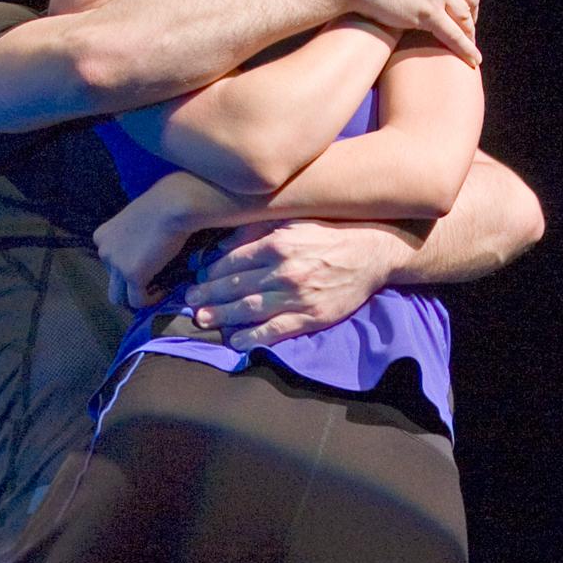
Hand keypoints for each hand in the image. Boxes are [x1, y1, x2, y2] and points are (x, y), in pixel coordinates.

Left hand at [93, 171, 227, 310]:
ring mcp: (115, 263)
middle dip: (130, 286)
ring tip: (159, 288)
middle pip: (112, 283)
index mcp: (102, 236)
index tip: (149, 269)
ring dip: (139, 296)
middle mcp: (104, 250)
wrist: (175, 203)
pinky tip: (166, 289)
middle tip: (153, 283)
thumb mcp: (139, 221)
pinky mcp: (132, 274)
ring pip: (119, 297)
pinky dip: (152, 300)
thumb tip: (146, 252)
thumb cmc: (164, 203)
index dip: (129, 271)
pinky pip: (138, 301)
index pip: (109, 265)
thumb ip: (134, 238)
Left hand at [184, 218, 416, 350]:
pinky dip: (253, 338)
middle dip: (209, 295)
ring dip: (222, 316)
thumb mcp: (293, 220)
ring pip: (250, 309)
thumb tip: (225, 244)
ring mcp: (297, 296)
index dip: (212, 272)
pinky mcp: (311, 317)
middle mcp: (283, 270)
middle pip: (236, 286)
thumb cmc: (329, 233)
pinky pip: (275, 330)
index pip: (234, 261)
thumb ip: (259, 230)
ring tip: (202, 319)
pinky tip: (235, 341)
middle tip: (190, 302)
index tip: (198, 278)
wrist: (372, 251)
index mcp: (277, 243)